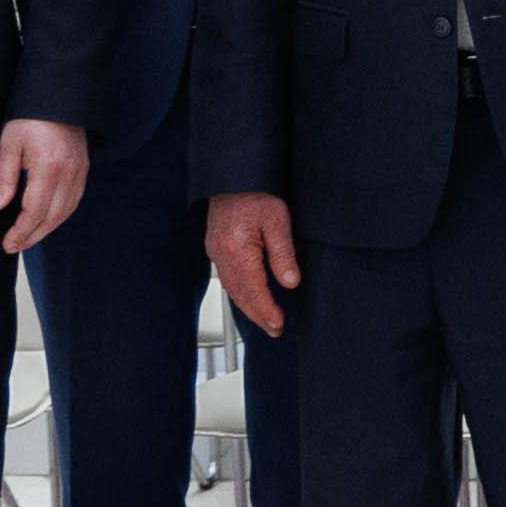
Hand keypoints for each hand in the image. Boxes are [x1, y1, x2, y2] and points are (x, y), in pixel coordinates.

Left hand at [0, 117, 90, 256]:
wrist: (60, 95)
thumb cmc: (30, 117)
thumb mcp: (10, 143)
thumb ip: (4, 178)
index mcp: (48, 168)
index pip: (35, 211)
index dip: (21, 231)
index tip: (7, 243)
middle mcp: (69, 173)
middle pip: (52, 217)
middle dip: (33, 236)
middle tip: (14, 247)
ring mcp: (80, 172)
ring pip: (66, 212)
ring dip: (47, 229)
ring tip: (28, 238)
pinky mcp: (83, 169)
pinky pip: (74, 201)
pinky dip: (60, 216)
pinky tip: (48, 220)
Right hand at [206, 193, 303, 340]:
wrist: (233, 176)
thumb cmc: (255, 193)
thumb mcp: (278, 220)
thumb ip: (283, 254)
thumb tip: (290, 282)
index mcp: (236, 249)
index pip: (253, 290)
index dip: (266, 310)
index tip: (278, 324)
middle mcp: (221, 254)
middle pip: (240, 295)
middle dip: (257, 315)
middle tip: (274, 329)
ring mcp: (216, 252)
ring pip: (232, 289)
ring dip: (248, 307)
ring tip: (265, 320)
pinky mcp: (216, 248)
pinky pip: (228, 279)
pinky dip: (240, 294)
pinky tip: (250, 299)